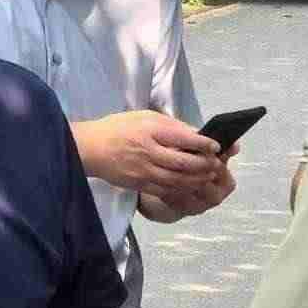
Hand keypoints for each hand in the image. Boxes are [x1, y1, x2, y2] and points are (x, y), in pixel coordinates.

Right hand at [86, 109, 230, 215]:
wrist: (91, 148)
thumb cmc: (119, 128)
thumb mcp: (146, 117)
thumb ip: (171, 125)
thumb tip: (196, 133)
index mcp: (151, 131)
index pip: (184, 138)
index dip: (204, 143)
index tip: (217, 145)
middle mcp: (149, 152)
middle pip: (184, 163)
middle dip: (205, 165)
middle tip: (217, 164)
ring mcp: (144, 171)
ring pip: (178, 180)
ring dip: (197, 180)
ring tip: (208, 176)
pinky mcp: (140, 184)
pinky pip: (166, 190)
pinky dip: (182, 189)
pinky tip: (191, 186)